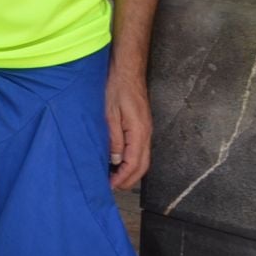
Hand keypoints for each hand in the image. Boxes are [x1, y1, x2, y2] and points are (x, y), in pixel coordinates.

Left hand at [106, 67, 152, 189]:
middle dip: (128, 180)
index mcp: (139, 132)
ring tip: (113, 177)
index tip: (110, 186)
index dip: (123, 178)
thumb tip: (115, 160)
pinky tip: (118, 160)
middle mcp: (146, 133)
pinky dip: (131, 160)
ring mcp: (146, 129)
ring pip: (142, 158)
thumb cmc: (116, 86)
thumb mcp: (109, 113)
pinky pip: (140, 149)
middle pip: (142, 166)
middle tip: (112, 187)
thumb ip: (113, 138)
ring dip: (130, 171)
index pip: (134, 164)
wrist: (127, 68)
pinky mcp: (142, 125)